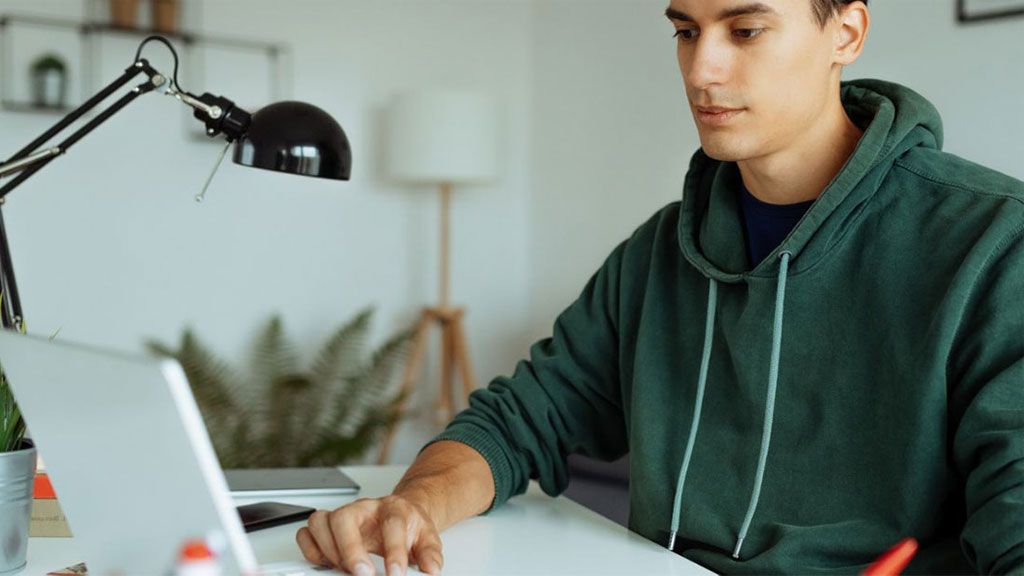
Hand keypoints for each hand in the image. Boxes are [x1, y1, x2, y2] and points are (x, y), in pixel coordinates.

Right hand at [296, 495, 443, 575]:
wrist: (401, 513)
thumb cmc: (409, 526)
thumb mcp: (427, 538)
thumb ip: (430, 555)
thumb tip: (432, 570)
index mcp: (393, 509)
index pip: (392, 524)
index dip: (394, 551)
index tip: (396, 574)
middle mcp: (364, 508)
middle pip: (345, 517)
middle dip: (350, 549)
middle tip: (362, 573)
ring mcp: (344, 515)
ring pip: (320, 521)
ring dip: (329, 549)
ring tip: (343, 569)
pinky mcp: (328, 525)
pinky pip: (307, 532)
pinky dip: (311, 550)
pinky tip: (325, 563)